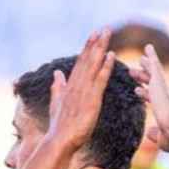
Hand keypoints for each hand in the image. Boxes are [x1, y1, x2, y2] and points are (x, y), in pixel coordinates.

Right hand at [47, 29, 115, 150]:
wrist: (60, 140)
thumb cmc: (60, 125)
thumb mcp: (56, 102)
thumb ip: (57, 87)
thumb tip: (57, 73)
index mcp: (70, 85)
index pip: (80, 62)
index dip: (87, 48)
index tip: (94, 35)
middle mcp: (76, 84)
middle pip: (87, 59)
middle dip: (95, 43)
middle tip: (105, 28)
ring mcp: (83, 91)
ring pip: (93, 64)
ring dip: (101, 48)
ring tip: (107, 33)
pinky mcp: (91, 99)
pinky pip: (100, 79)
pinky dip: (105, 66)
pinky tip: (111, 55)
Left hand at [131, 44, 168, 151]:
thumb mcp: (163, 139)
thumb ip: (156, 136)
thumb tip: (150, 133)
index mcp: (167, 109)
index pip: (153, 99)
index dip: (145, 94)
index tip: (137, 91)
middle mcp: (167, 96)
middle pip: (153, 84)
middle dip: (144, 78)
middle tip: (134, 72)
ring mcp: (163, 88)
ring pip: (154, 73)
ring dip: (146, 66)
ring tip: (140, 59)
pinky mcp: (160, 81)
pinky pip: (155, 65)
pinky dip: (152, 56)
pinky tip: (147, 48)